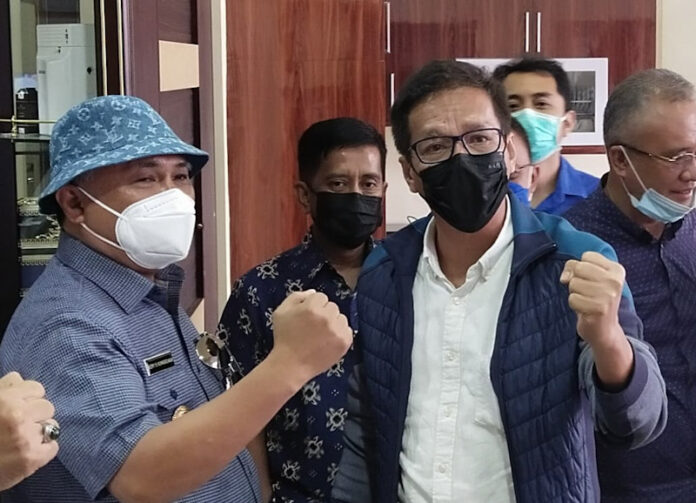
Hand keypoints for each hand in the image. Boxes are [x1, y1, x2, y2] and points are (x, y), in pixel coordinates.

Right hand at [0, 372, 58, 490]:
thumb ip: (3, 389)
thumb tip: (18, 378)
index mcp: (6, 399)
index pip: (37, 389)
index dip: (30, 399)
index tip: (22, 407)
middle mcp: (19, 416)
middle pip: (47, 407)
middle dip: (36, 415)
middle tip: (22, 426)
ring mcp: (26, 438)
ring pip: (52, 426)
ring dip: (41, 432)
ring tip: (24, 440)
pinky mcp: (32, 459)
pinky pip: (53, 447)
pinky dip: (44, 450)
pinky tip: (29, 452)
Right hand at [271, 290, 352, 382]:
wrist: (291, 365)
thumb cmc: (284, 338)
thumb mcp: (281, 312)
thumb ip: (296, 297)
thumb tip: (313, 293)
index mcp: (311, 307)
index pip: (320, 297)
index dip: (312, 306)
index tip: (307, 318)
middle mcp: (326, 316)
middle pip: (332, 306)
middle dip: (324, 314)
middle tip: (313, 328)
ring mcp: (337, 330)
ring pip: (341, 318)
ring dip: (333, 323)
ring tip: (320, 336)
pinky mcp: (344, 342)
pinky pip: (347, 330)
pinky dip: (340, 335)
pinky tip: (328, 342)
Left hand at [560, 251, 624, 347]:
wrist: (604, 330)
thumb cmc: (594, 299)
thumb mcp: (589, 278)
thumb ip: (574, 267)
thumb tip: (564, 277)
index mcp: (617, 270)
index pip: (587, 256)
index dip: (581, 268)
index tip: (590, 280)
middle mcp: (615, 281)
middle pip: (579, 268)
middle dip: (576, 280)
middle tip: (587, 292)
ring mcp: (609, 295)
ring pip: (574, 283)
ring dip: (575, 293)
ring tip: (587, 301)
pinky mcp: (599, 309)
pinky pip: (572, 299)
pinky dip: (574, 305)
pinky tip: (585, 310)